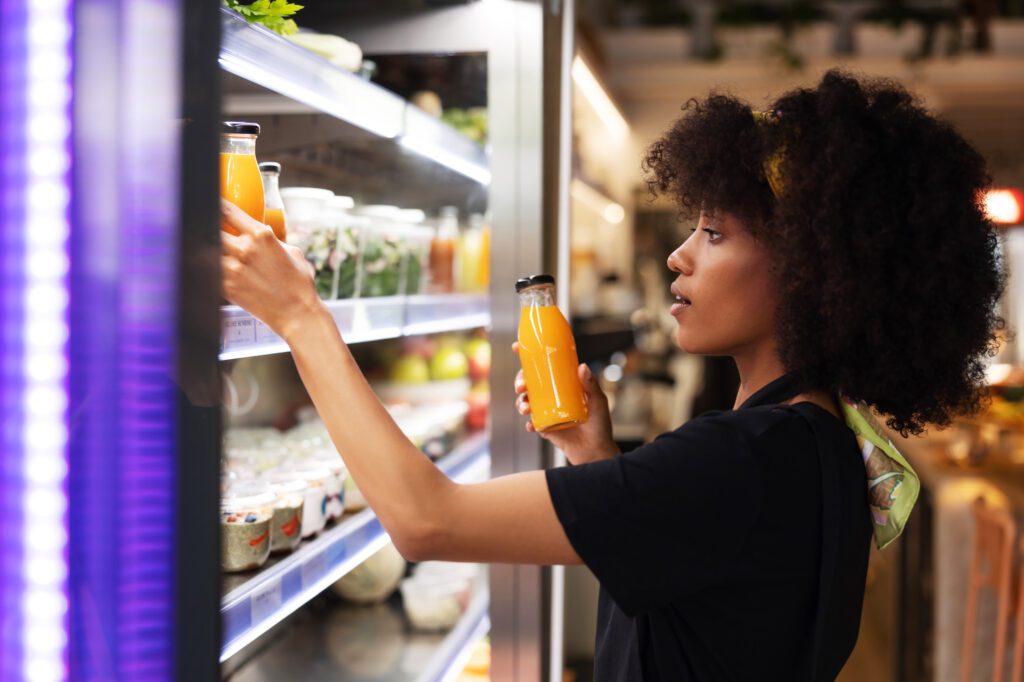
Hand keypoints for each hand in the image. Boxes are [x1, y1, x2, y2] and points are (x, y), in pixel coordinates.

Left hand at [220, 199, 324, 339]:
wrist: (297, 313)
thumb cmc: (299, 284)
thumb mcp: (292, 251)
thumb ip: (272, 239)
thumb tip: (261, 233)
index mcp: (262, 236)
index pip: (228, 211)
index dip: (217, 203)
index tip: (211, 200)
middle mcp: (245, 249)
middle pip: (212, 227)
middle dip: (208, 224)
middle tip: (206, 223)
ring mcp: (232, 268)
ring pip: (207, 248)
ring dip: (207, 245)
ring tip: (209, 245)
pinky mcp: (226, 286)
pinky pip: (208, 269)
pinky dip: (207, 264)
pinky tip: (210, 264)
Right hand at [513, 343, 618, 464]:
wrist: (596, 451)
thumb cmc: (599, 424)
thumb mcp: (598, 401)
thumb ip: (591, 385)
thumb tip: (582, 367)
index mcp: (563, 384)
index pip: (544, 366)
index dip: (528, 356)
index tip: (517, 347)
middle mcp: (552, 395)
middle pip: (529, 382)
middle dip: (520, 381)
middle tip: (521, 386)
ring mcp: (546, 411)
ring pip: (526, 401)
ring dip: (521, 403)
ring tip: (525, 408)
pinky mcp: (544, 428)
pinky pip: (532, 423)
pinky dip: (529, 423)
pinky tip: (532, 425)